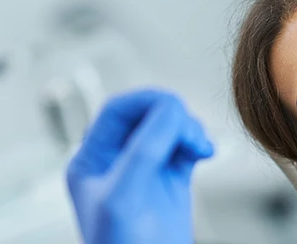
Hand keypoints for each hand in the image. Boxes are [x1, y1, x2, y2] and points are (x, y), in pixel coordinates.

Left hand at [66, 89, 213, 243]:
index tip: (173, 107)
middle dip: (173, 117)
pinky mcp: (170, 179)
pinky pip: (185, 146)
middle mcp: (116, 160)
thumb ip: (143, 150)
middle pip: (147, 114)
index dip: (146, 101)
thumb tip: (169, 110)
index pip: (117, 111)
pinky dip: (198, 142)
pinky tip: (204, 153)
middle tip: (190, 133)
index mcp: (92, 159)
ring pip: (169, 127)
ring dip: (189, 129)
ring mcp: (145, 169)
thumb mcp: (123, 196)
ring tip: (200, 148)